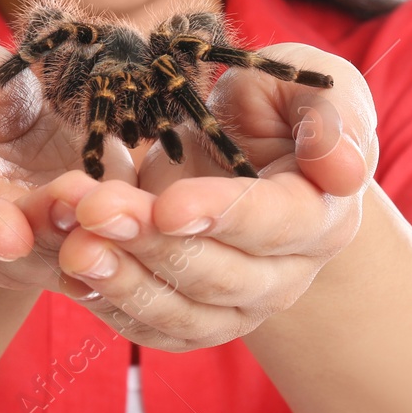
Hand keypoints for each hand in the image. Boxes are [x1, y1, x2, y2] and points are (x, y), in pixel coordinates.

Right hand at [0, 33, 136, 294]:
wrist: (13, 97)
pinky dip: (145, 221)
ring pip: (79, 241)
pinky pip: (127, 228)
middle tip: (76, 207)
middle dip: (51, 227)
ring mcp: (55, 228)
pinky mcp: (106, 215)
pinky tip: (167, 206)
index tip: (3, 235)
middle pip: (24, 240)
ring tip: (123, 203)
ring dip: (103, 226)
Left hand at [49, 42, 377, 351]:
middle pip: (219, 275)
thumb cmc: (281, 109)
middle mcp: (286, 274)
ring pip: (182, 313)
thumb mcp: (310, 85)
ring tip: (72, 246)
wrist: (250, 152)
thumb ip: (331, 116)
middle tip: (91, 209)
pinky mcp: (195, 319)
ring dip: (123, 281)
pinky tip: (70, 268)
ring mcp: (240, 306)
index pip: (275, 224)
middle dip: (151, 243)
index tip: (167, 205)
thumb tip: (341, 168)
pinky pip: (152, 327)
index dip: (222, 216)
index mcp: (322, 215)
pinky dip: (109, 304)